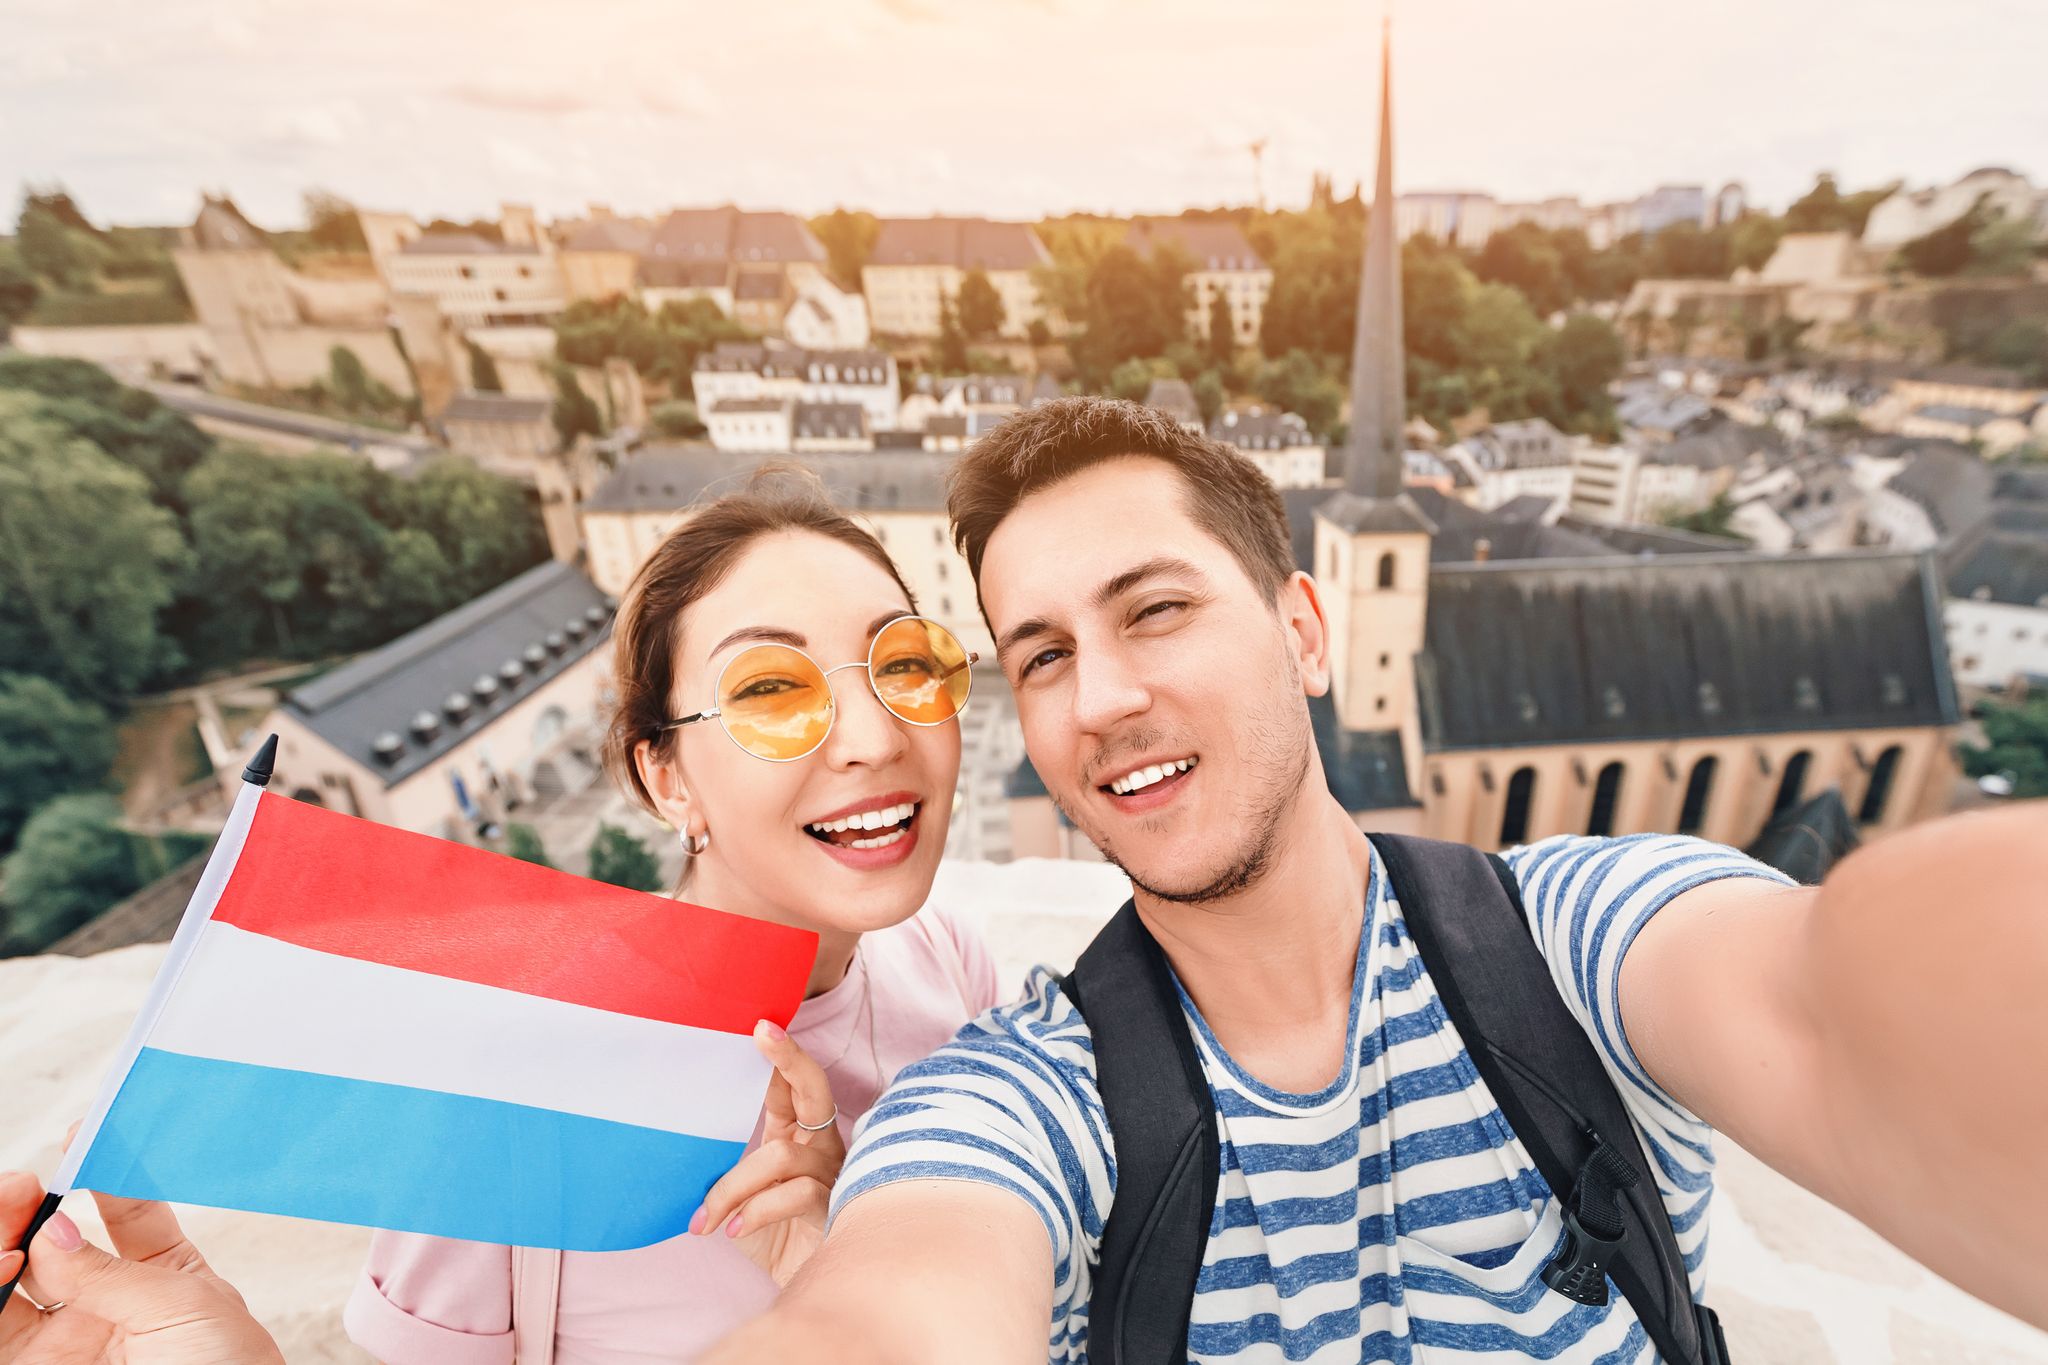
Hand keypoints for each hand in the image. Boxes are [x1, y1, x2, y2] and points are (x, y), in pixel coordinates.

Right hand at [0, 1170, 282, 1364]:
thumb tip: (50, 1227)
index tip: (83, 1132)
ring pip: (8, 1282)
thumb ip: (112, 1272)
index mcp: (163, 1276)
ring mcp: (65, 1342)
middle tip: (25, 1184)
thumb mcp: (185, 1308)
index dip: (103, 1170)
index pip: (125, 1209)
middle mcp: (106, 1305)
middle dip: (29, 1206)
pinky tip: (3, 1265)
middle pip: (50, 1242)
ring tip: (11, 1223)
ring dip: (0, 1243)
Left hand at [689, 1020, 846, 1286]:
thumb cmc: (771, 1237)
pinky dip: (756, 1210)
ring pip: (779, 1155)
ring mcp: (831, 1175)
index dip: (780, 1055)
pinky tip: (734, 1232)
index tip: (759, 1025)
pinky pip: (792, 1194)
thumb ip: (726, 1168)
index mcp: (799, 1136)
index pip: (792, 1086)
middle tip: (763, 1032)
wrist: (809, 1291)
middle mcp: (820, 1146)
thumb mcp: (740, 1197)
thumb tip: (677, 1146)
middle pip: (814, 1089)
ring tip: (706, 1221)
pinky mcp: (833, 1207)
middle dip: (790, 1059)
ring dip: (732, 1188)